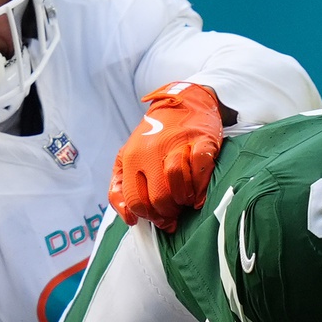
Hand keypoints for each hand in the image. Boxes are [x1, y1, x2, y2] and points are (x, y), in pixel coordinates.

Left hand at [109, 82, 225, 229]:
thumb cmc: (154, 137)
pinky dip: (201, 188)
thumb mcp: (127, 157)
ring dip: (184, 201)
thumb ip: (119, 187)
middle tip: (175, 212)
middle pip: (158, 199)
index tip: (160, 218)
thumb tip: (130, 219)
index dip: (149, 217)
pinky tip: (199, 194)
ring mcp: (177, 145)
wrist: (184, 102)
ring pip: (177, 185)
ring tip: (186, 201)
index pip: (135, 202)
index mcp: (131, 157)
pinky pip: (200, 171)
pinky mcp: (201, 142)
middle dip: (168, 213)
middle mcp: (151, 151)